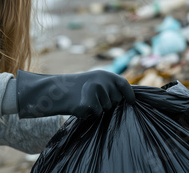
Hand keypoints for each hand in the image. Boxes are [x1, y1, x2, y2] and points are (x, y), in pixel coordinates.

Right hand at [16, 70, 134, 118]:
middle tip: (92, 97)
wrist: (57, 90)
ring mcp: (96, 92)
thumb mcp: (97, 82)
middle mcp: (103, 81)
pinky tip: (80, 106)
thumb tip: (130, 100)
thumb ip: (112, 88)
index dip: (129, 95)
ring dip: (97, 108)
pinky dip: (89, 113)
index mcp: (106, 74)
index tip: (131, 102)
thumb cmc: (79, 89)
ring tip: (85, 100)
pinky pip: (96, 114)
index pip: (124, 85)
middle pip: (116, 101)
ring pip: (107, 109)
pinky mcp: (89, 104)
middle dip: (108, 103)